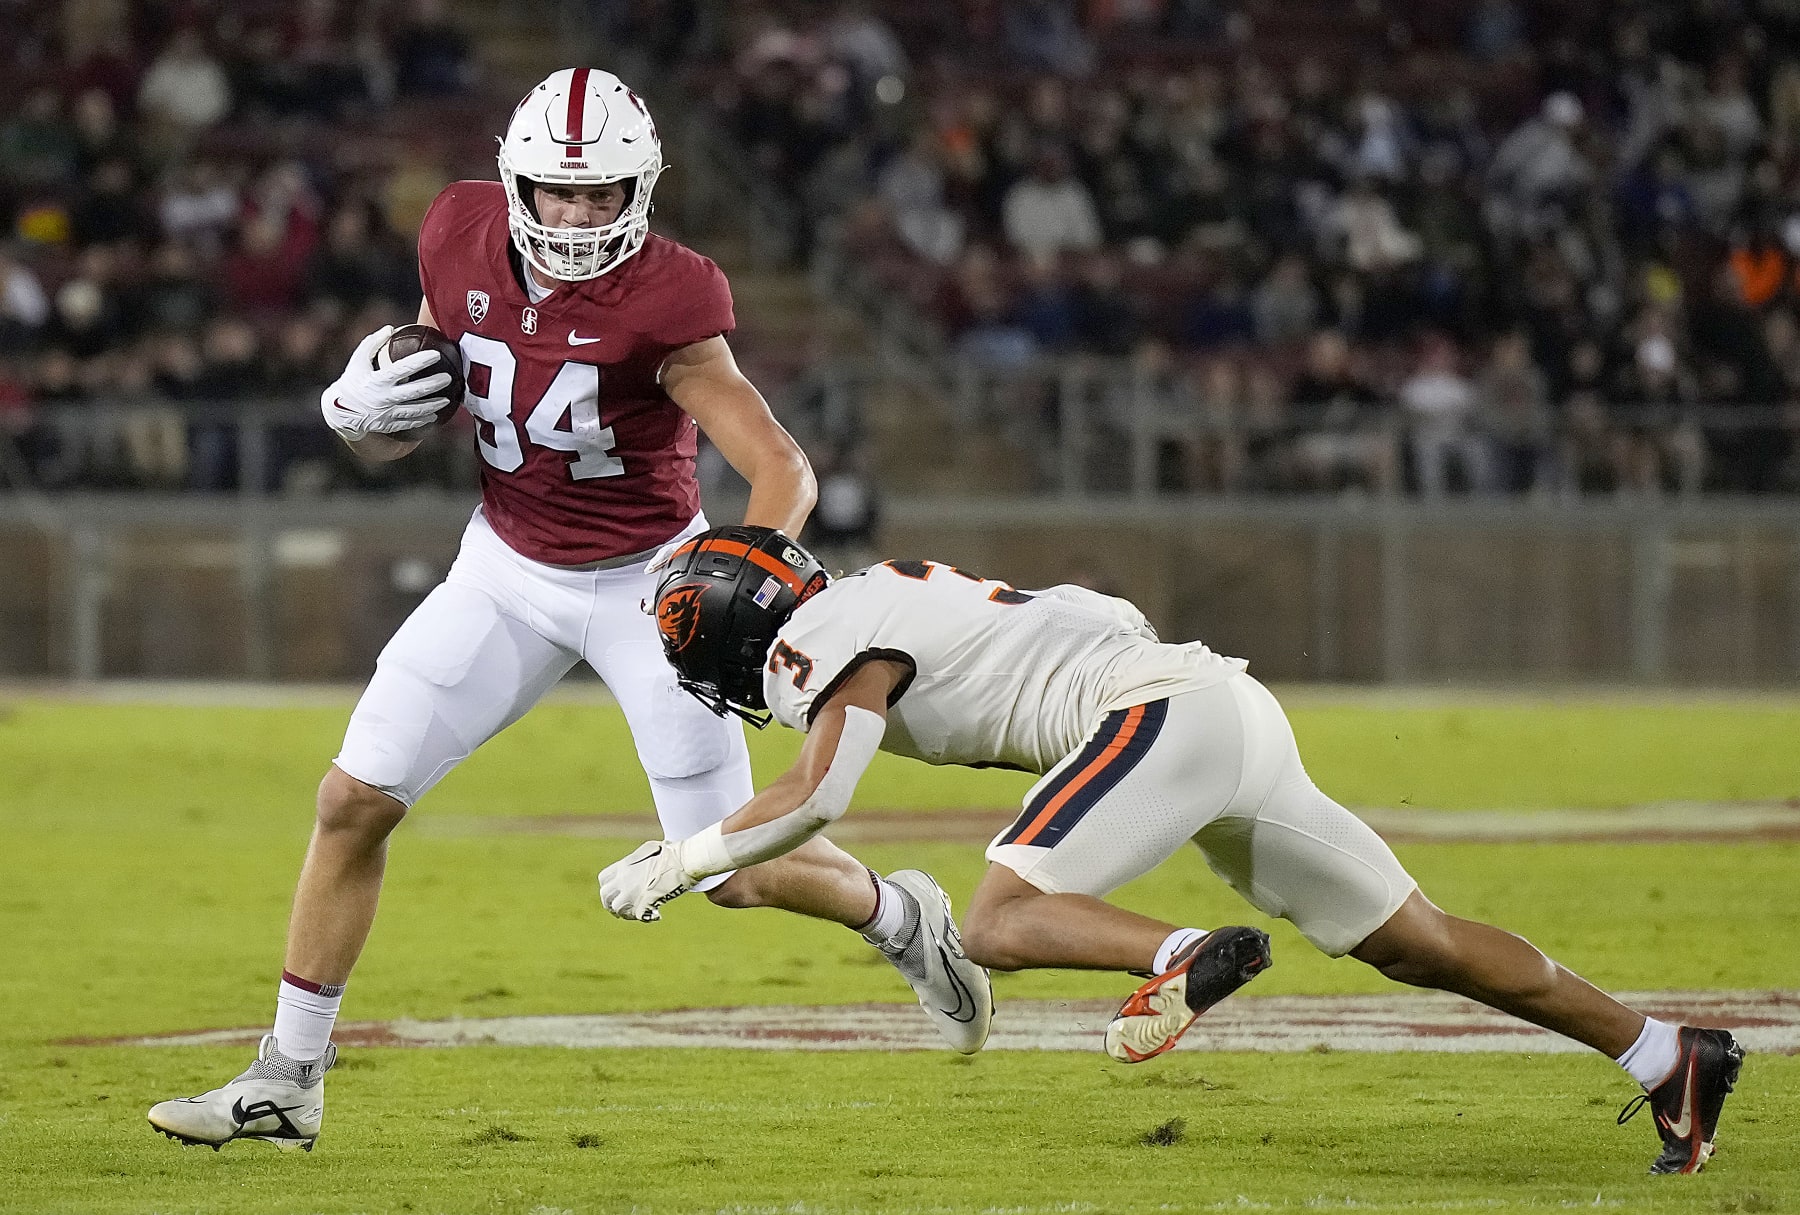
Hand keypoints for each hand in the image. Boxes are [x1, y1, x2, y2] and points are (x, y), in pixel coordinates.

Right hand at [320, 325, 454, 439]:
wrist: (340, 412)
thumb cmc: (352, 381)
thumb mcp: (358, 361)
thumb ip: (373, 343)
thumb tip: (390, 328)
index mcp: (377, 380)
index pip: (402, 369)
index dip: (420, 361)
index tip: (436, 354)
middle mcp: (383, 398)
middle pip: (414, 391)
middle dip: (433, 385)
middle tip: (449, 378)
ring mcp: (387, 413)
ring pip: (415, 410)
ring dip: (433, 405)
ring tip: (448, 400)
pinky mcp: (389, 424)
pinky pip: (409, 423)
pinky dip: (422, 420)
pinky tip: (435, 416)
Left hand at [598, 841, 692, 921]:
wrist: (684, 862)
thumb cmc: (671, 853)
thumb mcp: (650, 849)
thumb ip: (637, 859)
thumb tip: (635, 863)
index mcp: (624, 866)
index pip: (603, 879)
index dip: (608, 887)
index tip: (614, 892)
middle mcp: (624, 881)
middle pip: (605, 897)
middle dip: (610, 904)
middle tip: (619, 908)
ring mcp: (633, 894)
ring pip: (618, 909)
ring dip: (627, 912)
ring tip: (637, 912)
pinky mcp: (644, 904)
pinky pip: (638, 916)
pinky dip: (647, 917)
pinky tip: (657, 914)